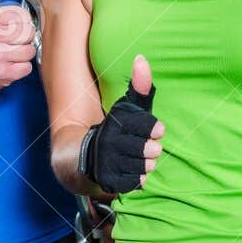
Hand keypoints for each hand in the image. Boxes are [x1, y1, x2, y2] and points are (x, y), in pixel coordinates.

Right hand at [0, 0, 35, 90]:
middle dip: (22, 40)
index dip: (21, 25)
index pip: (24, 22)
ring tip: (9, 53)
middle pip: (29, 38)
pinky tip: (9, 64)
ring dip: (22, 55)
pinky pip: (25, 69)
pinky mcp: (3, 76)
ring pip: (29, 54)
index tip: (11, 28)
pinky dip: (20, 68)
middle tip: (11, 42)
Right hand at [79, 55, 163, 193]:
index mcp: (113, 125)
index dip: (153, 129)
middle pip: (147, 149)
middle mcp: (107, 145)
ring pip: (142, 167)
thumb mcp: (127, 107)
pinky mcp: (106, 182)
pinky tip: (132, 170)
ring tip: (140, 159)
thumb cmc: (115, 130)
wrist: (82, 158)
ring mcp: (106, 165)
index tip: (159, 131)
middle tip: (149, 148)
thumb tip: (142, 59)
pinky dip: (137, 178)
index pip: (143, 126)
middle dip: (151, 149)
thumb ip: (139, 87)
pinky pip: (134, 183)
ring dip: (145, 164)